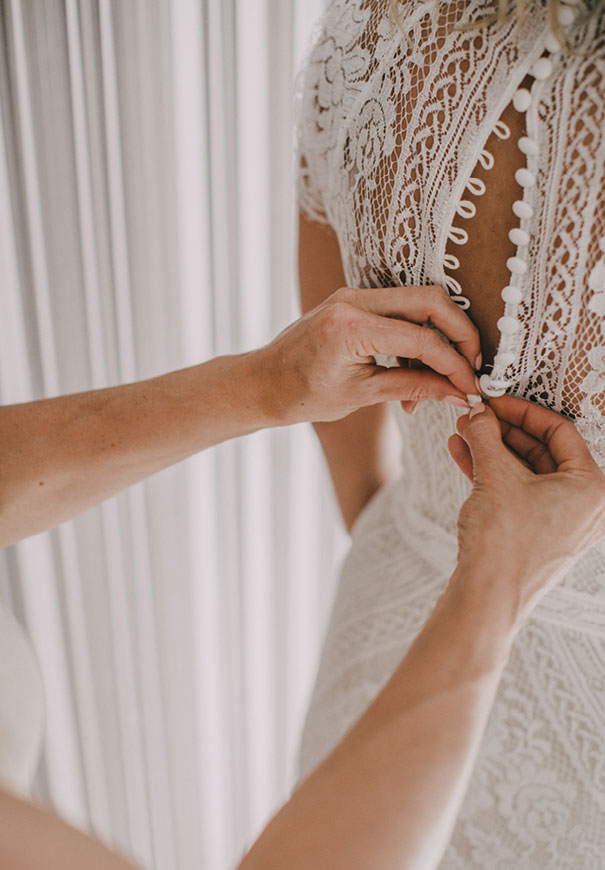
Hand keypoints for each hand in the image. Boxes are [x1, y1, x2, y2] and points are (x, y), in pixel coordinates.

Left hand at [257, 285, 480, 424]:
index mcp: (350, 325)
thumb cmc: (301, 394)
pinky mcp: (354, 301)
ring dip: (436, 340)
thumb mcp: (361, 395)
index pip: (422, 337)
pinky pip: (399, 311)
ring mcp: (353, 295)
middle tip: (471, 368)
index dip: (454, 363)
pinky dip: (415, 338)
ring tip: (434, 385)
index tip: (471, 385)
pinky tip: (413, 374)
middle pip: (430, 300)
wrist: (263, 382)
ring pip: (418, 303)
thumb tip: (457, 392)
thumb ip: (413, 388)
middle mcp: (353, 299)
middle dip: (459, 334)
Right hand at [448, 397, 604, 617]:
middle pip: (542, 450)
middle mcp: (583, 505)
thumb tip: (478, 415)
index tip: (496, 402)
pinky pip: (517, 492)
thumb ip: (486, 437)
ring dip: (492, 450)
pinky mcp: (537, 533)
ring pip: (525, 472)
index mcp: (591, 487)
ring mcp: (560, 520)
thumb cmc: (504, 545)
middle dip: (502, 431)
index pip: (560, 431)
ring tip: (463, 432)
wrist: (487, 597)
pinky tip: (463, 454)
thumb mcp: (494, 476)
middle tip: (476, 416)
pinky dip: (492, 473)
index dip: (523, 411)